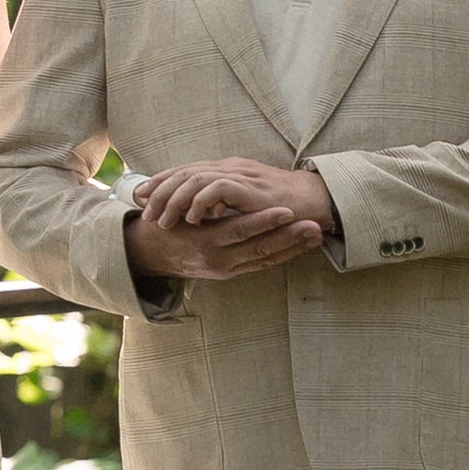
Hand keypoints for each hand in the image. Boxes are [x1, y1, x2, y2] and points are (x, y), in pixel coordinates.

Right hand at [123, 158, 336, 285]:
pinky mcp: (232, 273)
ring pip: (265, 259)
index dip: (264, 222)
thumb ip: (201, 206)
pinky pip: (261, 265)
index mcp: (204, 241)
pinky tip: (300, 246)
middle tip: (314, 228)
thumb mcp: (177, 213)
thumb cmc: (166, 225)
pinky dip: (282, 256)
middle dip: (289, 239)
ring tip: (316, 236)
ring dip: (293, 248)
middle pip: (259, 250)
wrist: (151, 254)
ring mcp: (227, 270)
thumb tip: (222, 196)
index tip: (287, 211)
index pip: (239, 231)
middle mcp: (218, 260)